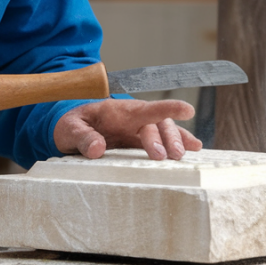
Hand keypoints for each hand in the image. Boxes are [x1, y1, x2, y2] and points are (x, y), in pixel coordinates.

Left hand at [53, 99, 201, 160]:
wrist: (72, 129)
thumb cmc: (72, 125)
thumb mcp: (70, 128)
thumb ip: (82, 136)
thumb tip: (97, 149)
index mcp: (118, 111)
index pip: (145, 108)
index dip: (167, 108)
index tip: (187, 110)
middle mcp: (133, 119)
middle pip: (157, 124)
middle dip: (166, 137)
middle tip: (167, 155)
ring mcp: (138, 131)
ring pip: (164, 132)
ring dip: (176, 142)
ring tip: (183, 156)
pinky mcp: (139, 142)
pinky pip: (162, 141)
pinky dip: (179, 143)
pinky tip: (194, 149)